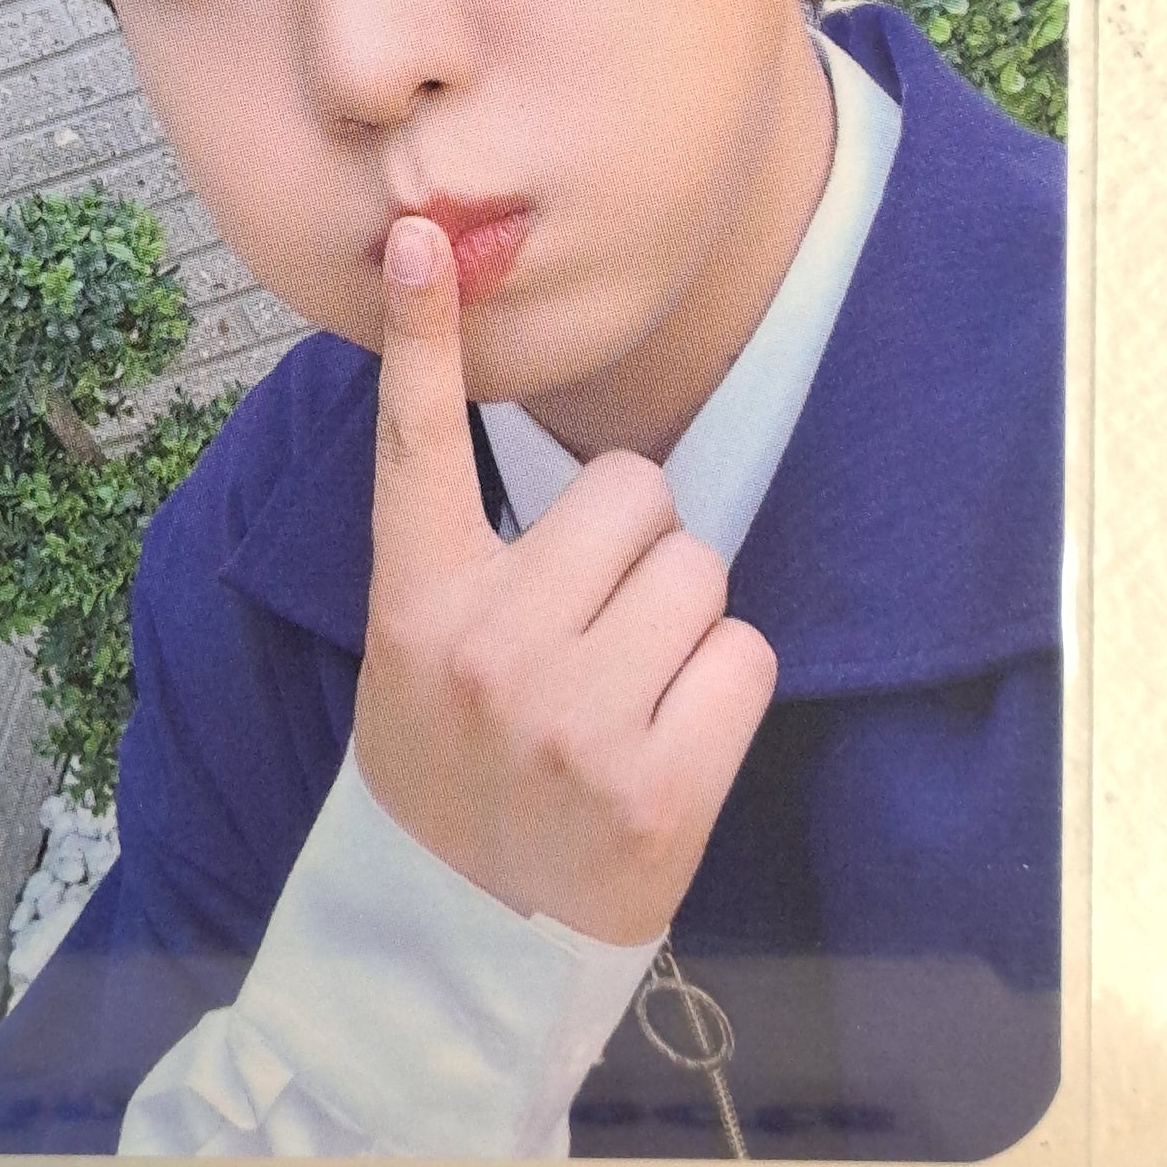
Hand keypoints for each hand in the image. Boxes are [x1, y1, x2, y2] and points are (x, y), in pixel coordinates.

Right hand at [352, 216, 777, 945]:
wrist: (461, 929)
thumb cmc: (460, 758)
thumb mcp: (422, 647)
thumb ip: (474, 548)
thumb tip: (563, 439)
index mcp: (418, 600)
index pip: (418, 444)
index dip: (425, 334)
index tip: (428, 236)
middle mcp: (490, 648)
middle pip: (638, 495)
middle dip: (640, 550)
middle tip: (595, 631)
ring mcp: (572, 722)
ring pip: (703, 572)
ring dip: (687, 622)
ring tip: (628, 694)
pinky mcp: (656, 789)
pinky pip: (748, 657)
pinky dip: (726, 692)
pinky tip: (669, 742)